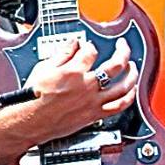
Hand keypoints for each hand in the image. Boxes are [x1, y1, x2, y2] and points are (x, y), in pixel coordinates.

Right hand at [18, 37, 136, 142]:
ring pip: (123, 86)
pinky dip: (129, 98)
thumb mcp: (44, 68)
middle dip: (122, 51)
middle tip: (122, 46)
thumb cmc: (34, 98)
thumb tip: (73, 43)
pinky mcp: (95, 114)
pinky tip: (132, 91)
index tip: (88, 46)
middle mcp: (87, 86)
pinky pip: (119, 106)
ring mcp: (93, 101)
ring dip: (132, 74)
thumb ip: (62, 54)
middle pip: (115, 65)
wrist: (31, 121)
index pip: (91, 51)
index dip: (90, 45)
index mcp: (74, 71)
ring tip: (133, 67)